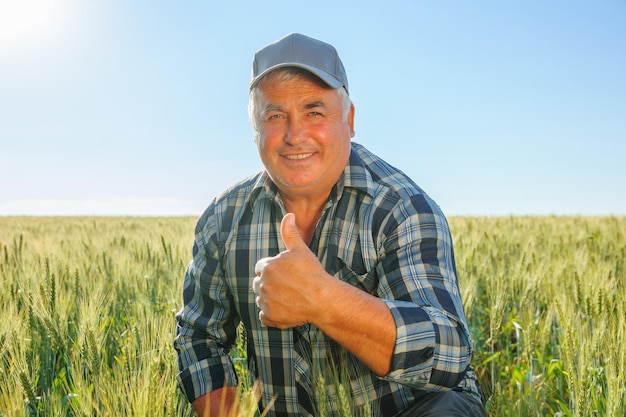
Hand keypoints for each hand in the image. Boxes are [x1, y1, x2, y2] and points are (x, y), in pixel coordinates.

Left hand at [252, 213, 329, 328]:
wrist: (323, 299)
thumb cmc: (313, 273)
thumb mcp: (301, 250)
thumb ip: (290, 233)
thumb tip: (289, 215)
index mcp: (267, 266)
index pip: (261, 267)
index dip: (274, 270)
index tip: (287, 274)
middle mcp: (262, 284)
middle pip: (259, 283)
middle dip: (271, 285)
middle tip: (290, 287)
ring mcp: (265, 302)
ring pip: (261, 299)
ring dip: (271, 299)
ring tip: (290, 298)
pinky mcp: (269, 317)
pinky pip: (264, 316)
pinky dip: (272, 314)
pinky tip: (287, 309)